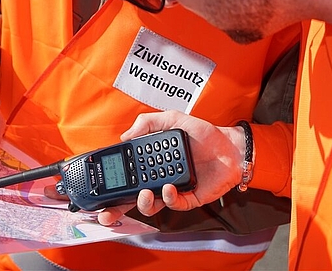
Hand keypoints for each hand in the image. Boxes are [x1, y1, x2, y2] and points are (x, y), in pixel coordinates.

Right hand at [98, 110, 245, 222]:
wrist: (231, 146)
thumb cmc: (204, 134)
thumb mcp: (173, 119)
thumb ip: (148, 122)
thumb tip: (125, 135)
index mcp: (152, 162)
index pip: (128, 174)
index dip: (112, 182)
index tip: (101, 186)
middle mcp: (159, 177)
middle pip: (132, 197)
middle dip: (115, 208)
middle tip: (106, 212)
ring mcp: (173, 190)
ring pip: (150, 206)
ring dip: (143, 203)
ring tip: (145, 193)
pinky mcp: (188, 198)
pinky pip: (174, 205)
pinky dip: (168, 199)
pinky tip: (168, 188)